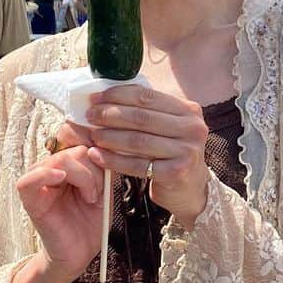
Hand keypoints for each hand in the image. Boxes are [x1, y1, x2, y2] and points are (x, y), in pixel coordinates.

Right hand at [15, 146, 105, 282]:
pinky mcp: (31, 200)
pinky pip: (28, 180)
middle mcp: (52, 171)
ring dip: (83, 177)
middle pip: (74, 150)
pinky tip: (60, 179)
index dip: (95, 149)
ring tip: (90, 198)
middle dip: (94, 170)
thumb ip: (105, 170)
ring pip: (59, 160)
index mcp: (69, 167)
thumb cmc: (90, 225)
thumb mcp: (106, 192)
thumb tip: (106, 148)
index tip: (109, 167)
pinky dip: (45, 175)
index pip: (79, 141)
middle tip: (99, 193)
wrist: (79, 254)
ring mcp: (40, 184)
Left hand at [86, 83, 209, 227]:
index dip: (118, 95)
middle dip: (110, 115)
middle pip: (141, 117)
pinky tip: (97, 156)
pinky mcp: (177, 173)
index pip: (147, 96)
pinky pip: (137, 164)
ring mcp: (187, 151)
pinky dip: (114, 160)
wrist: (190, 187)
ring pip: (138, 140)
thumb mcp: (168, 127)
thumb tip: (105, 97)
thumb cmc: (171, 152)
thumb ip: (147, 111)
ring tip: (92, 135)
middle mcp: (192, 128)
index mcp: (188, 110)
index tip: (96, 98)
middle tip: (90, 116)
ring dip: (110, 137)